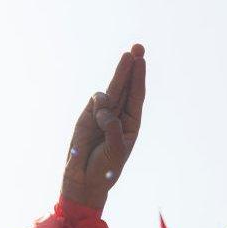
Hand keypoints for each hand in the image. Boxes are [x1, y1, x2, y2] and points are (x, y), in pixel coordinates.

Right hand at [62, 44, 145, 209]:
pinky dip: (100, 103)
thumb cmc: (105, 168)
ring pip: (111, 89)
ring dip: (120, 75)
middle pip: (126, 86)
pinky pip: (96, 100)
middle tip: (138, 47)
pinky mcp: (87, 115)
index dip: (139, 78)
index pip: (136, 96)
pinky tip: (101, 117)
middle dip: (132, 67)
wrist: (84, 180)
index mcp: (131, 124)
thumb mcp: (115, 149)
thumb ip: (112, 127)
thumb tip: (104, 109)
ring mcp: (102, 114)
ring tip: (125, 68)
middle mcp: (118, 116)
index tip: (141, 60)